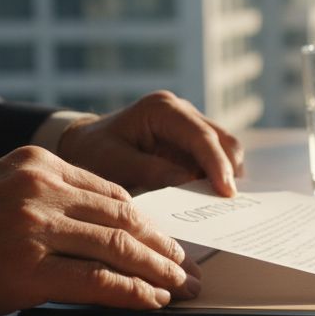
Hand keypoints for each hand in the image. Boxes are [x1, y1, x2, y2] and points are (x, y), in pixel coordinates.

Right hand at [0, 146, 199, 315]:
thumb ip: (44, 200)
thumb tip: (99, 232)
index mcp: (36, 165)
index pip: (113, 194)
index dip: (149, 224)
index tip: (170, 244)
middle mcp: (39, 189)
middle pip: (124, 220)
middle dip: (164, 249)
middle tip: (192, 270)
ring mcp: (32, 228)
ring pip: (117, 249)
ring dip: (159, 272)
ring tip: (183, 288)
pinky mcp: (23, 270)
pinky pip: (96, 282)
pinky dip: (132, 293)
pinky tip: (151, 301)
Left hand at [57, 90, 244, 195]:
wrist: (85, 146)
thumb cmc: (94, 152)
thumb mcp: (113, 163)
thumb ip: (149, 171)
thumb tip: (188, 183)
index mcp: (162, 109)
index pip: (202, 137)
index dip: (218, 165)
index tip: (227, 193)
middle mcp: (183, 112)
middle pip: (224, 141)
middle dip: (229, 172)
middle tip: (228, 206)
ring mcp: (191, 126)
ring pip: (227, 151)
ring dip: (225, 177)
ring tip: (218, 206)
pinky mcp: (194, 144)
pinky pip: (216, 161)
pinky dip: (217, 180)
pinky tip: (210, 200)